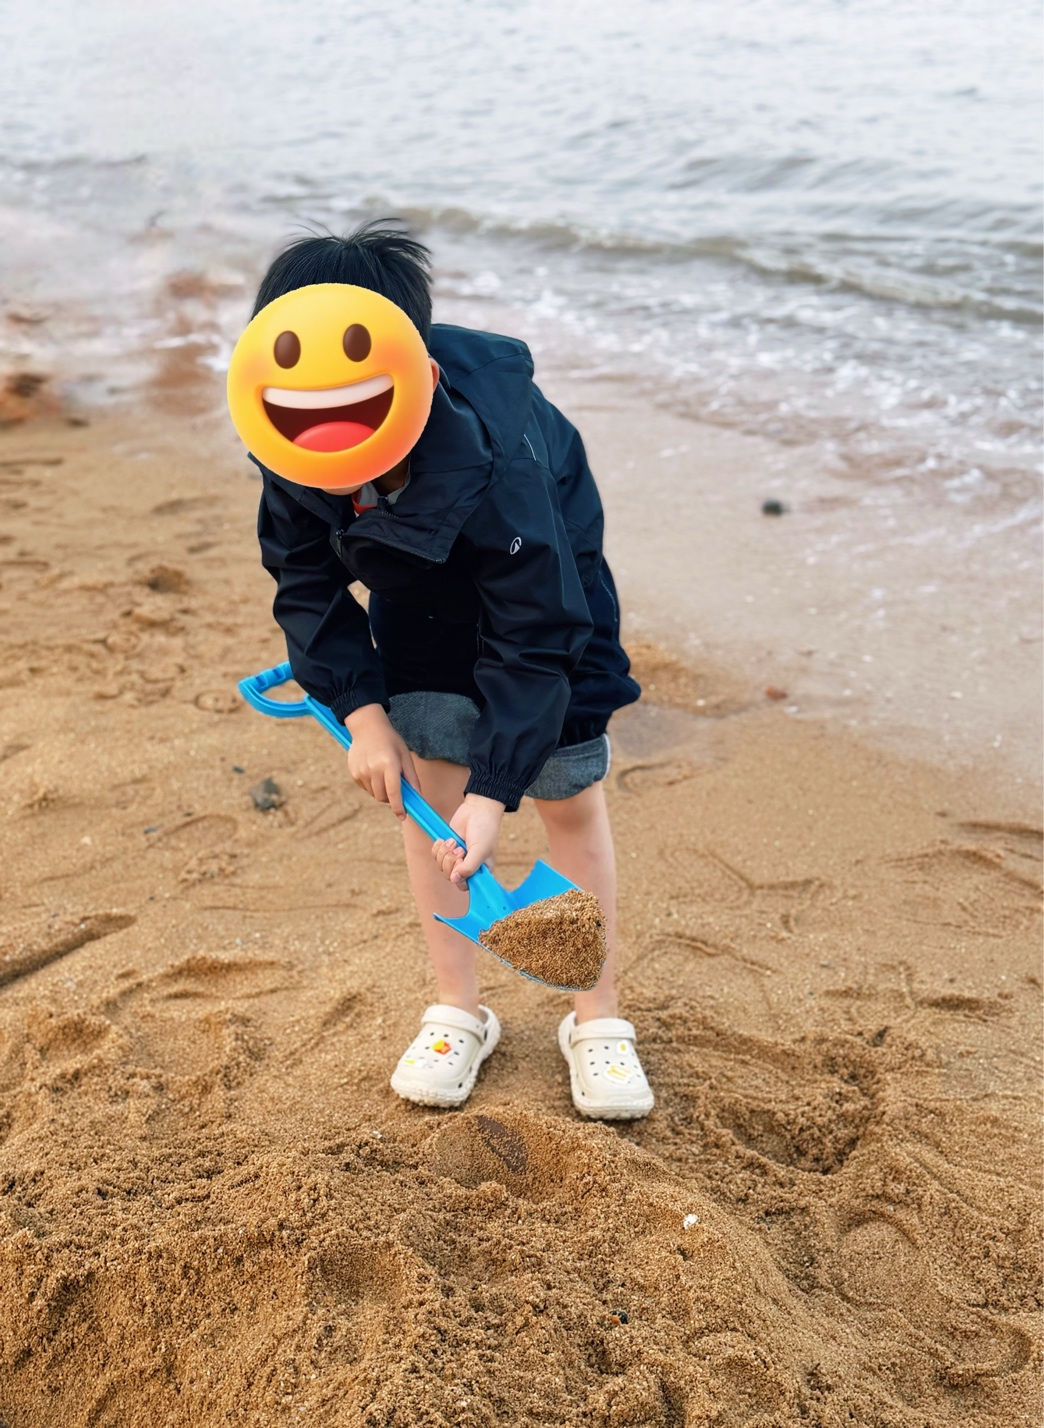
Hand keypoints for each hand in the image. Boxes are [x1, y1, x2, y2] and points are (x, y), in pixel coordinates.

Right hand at [343, 704, 417, 819]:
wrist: (367, 727)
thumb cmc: (391, 742)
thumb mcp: (405, 756)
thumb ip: (412, 777)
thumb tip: (418, 796)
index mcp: (389, 764)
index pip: (394, 792)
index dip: (398, 807)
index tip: (402, 816)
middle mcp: (373, 769)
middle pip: (383, 796)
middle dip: (391, 798)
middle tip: (395, 789)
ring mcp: (362, 771)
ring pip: (374, 794)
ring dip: (381, 792)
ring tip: (384, 775)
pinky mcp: (354, 773)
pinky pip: (365, 788)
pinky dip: (372, 785)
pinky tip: (374, 771)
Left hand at [432, 794, 504, 885]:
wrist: (477, 810)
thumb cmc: (485, 830)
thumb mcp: (481, 850)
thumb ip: (469, 867)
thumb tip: (455, 879)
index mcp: (480, 871)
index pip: (466, 886)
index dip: (460, 878)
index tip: (461, 863)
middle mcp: (467, 866)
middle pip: (450, 877)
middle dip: (451, 862)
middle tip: (460, 849)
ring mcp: (456, 858)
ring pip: (441, 867)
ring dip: (445, 853)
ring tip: (454, 841)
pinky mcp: (447, 848)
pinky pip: (435, 856)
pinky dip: (438, 848)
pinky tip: (445, 839)